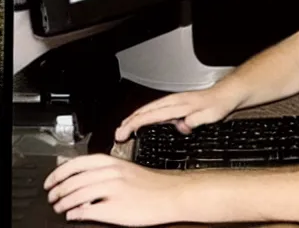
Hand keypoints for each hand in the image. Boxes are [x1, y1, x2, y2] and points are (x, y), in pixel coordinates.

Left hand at [45, 154, 182, 225]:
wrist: (170, 194)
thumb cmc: (151, 184)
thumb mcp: (126, 170)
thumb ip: (105, 171)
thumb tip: (82, 178)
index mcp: (113, 162)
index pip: (77, 163)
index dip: (59, 172)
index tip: (50, 181)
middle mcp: (110, 174)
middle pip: (74, 180)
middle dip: (58, 190)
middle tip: (51, 197)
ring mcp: (112, 191)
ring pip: (77, 195)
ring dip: (63, 202)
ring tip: (59, 208)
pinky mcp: (115, 209)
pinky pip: (88, 211)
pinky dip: (76, 213)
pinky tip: (73, 215)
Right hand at [115, 84, 239, 140]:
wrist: (226, 94)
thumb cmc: (218, 104)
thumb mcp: (209, 115)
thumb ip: (194, 120)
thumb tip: (183, 125)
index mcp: (178, 105)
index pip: (151, 115)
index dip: (135, 124)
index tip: (123, 132)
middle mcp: (173, 102)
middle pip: (145, 111)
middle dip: (129, 121)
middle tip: (117, 134)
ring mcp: (174, 102)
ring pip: (149, 109)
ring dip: (135, 118)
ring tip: (124, 128)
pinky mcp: (177, 105)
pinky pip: (156, 110)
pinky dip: (145, 116)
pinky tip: (143, 122)